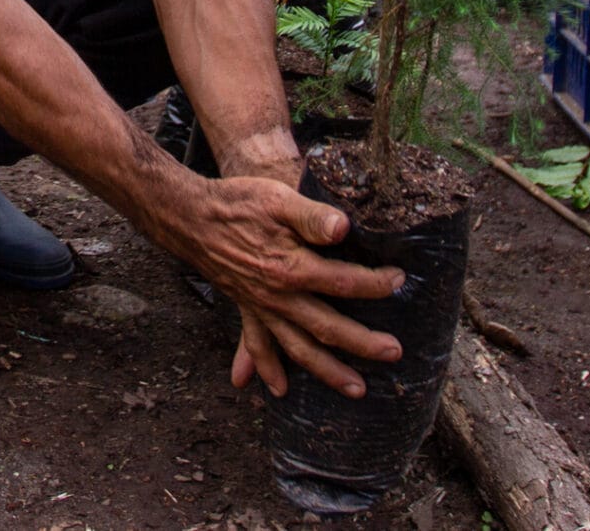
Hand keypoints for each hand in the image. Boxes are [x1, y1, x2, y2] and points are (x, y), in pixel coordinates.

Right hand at [155, 174, 402, 398]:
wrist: (190, 216)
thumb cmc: (237, 203)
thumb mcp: (277, 198)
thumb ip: (312, 216)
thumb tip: (344, 228)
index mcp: (290, 268)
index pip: (343, 283)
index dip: (375, 283)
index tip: (399, 280)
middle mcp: (277, 296)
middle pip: (327, 327)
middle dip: (362, 343)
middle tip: (394, 353)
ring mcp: (261, 307)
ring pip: (298, 347)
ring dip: (327, 371)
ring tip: (356, 390)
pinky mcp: (246, 307)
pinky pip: (257, 344)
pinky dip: (266, 368)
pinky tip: (276, 389)